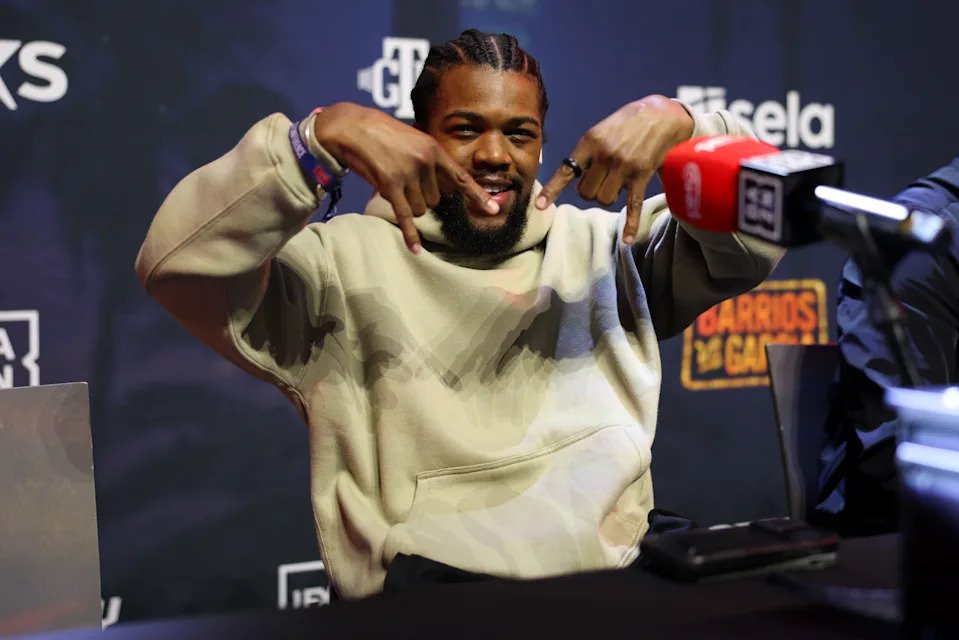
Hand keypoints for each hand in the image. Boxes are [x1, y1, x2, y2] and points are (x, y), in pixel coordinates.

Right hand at [313, 103, 497, 252]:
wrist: (352, 127)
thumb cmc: (382, 134)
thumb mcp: (414, 140)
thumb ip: (431, 162)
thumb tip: (448, 187)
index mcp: (433, 149)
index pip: (460, 178)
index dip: (477, 196)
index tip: (494, 210)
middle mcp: (425, 162)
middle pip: (435, 200)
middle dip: (422, 197)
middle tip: (404, 181)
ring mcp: (408, 174)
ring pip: (420, 209)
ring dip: (409, 205)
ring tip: (393, 185)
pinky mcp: (390, 186)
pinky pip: (405, 216)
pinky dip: (410, 235)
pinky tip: (415, 250)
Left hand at [535, 95, 693, 243]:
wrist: (661, 115)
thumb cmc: (626, 123)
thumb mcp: (600, 130)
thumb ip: (586, 152)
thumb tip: (571, 175)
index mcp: (590, 142)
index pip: (566, 171)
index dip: (552, 190)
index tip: (540, 206)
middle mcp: (606, 156)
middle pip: (586, 193)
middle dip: (590, 191)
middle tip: (600, 178)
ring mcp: (624, 167)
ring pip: (605, 200)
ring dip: (608, 197)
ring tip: (616, 182)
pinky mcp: (641, 176)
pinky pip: (633, 206)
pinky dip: (631, 224)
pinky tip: (628, 240)